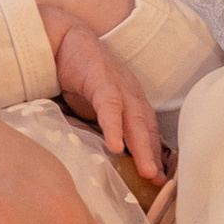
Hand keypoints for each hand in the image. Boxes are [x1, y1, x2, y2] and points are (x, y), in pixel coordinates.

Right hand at [50, 21, 164, 179]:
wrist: (61, 38)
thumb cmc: (78, 72)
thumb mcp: (93, 103)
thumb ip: (102, 123)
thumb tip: (106, 153)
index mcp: (131, 100)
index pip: (147, 132)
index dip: (154, 156)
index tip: (159, 182)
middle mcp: (131, 93)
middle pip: (146, 129)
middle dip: (154, 157)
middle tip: (161, 185)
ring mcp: (118, 85)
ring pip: (134, 120)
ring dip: (142, 147)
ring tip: (147, 172)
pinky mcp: (100, 79)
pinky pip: (110, 106)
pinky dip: (114, 126)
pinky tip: (115, 145)